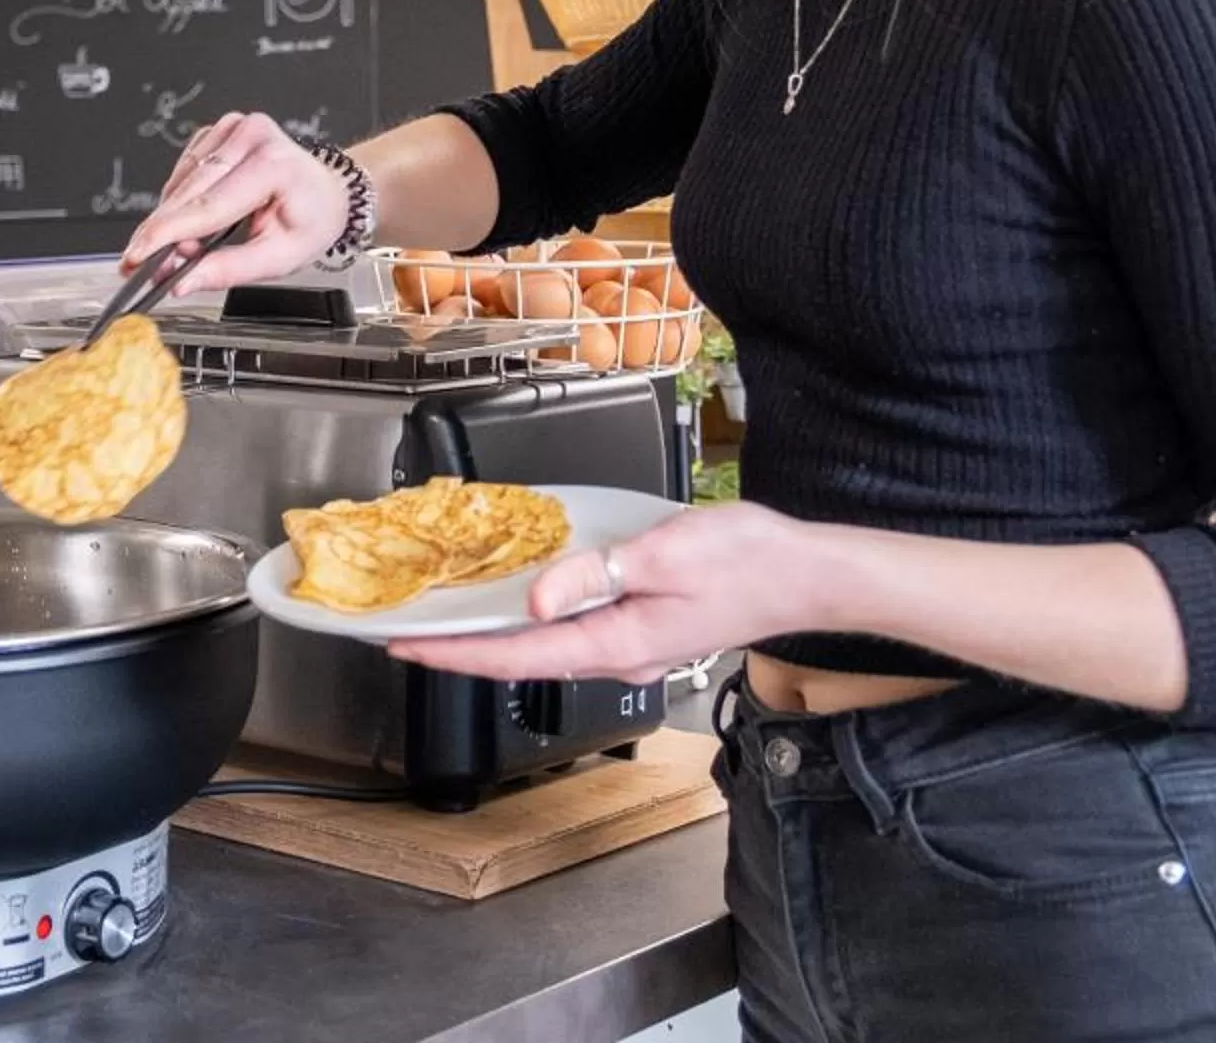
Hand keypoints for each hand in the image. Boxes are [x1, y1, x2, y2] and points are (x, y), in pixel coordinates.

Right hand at [120, 113, 346, 294]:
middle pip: (188, 192)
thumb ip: (229, 270)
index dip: (166, 234)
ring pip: (180, 182)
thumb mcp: (280, 257)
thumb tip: (183, 281)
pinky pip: (184, 171)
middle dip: (162, 232)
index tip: (136, 256)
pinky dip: (181, 199)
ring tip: (184, 247)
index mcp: (273, 164)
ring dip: (171, 217)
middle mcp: (251, 136)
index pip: (208, 205)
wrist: (327, 191)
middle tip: (142, 265)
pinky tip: (193, 217)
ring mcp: (233, 128)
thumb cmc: (311, 219)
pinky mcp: (218, 131)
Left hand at [388, 503, 818, 683]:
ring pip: (547, 644)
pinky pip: (575, 628)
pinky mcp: (645, 631)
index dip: (456, 654)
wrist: (808, 576)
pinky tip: (519, 595)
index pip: (517, 658)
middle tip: (408, 629)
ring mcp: (633, 647)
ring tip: (449, 612)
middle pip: (523, 657)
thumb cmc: (748, 563)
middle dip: (463, 646)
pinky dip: (535, 615)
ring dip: (497, 631)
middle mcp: (619, 656)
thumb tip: (535, 598)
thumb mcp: (664, 556)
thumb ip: (596, 574)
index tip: (407, 646)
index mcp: (618, 644)